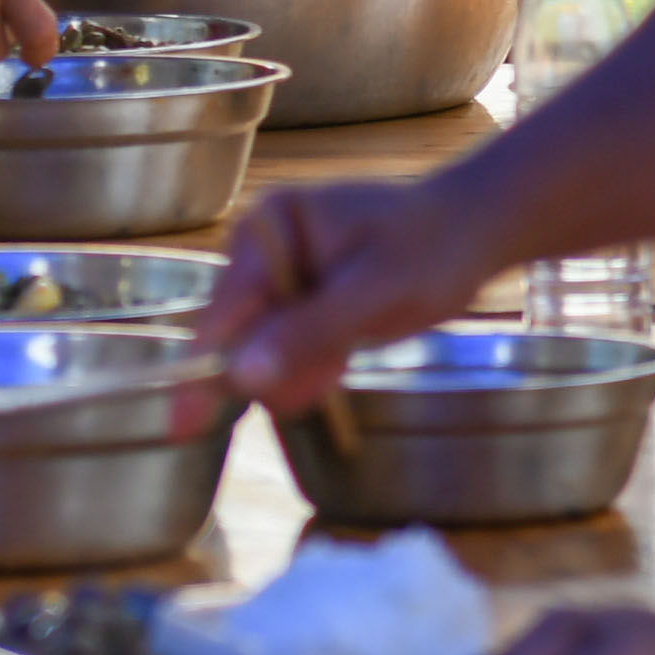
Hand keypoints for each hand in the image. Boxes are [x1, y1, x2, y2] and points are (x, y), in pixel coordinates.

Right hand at [198, 178, 505, 406]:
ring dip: (301, 367)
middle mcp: (260, 247)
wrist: (473, 230)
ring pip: (261, 351)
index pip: (223, 313)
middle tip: (335, 363)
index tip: (181, 426)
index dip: (202, 370)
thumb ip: (308, 332)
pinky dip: (311, 363)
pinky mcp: (294, 297)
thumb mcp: (375, 294)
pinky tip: (344, 351)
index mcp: (268, 228)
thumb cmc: (430, 249)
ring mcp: (276, 273)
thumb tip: (241, 376)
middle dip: (280, 366)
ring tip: (349, 350)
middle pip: (237, 336)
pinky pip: (283, 349)